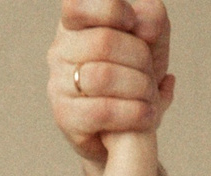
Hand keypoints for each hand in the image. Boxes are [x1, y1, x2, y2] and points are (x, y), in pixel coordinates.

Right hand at [49, 0, 173, 166]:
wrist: (129, 129)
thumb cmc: (135, 77)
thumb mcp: (152, 40)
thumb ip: (151, 18)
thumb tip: (142, 26)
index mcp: (77, 24)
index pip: (77, 5)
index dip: (111, 11)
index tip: (133, 23)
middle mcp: (61, 50)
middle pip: (104, 42)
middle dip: (140, 58)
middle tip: (150, 73)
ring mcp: (58, 84)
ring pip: (102, 76)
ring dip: (139, 88)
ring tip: (149, 97)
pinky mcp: (65, 117)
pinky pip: (101, 111)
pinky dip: (132, 113)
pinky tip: (145, 115)